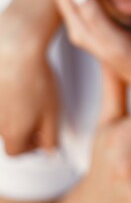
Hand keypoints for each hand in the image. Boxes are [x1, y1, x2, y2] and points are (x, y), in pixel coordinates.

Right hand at [0, 9, 58, 154]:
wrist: (14, 50)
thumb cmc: (36, 80)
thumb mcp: (53, 113)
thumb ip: (51, 138)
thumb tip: (49, 153)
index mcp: (13, 133)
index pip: (17, 151)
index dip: (31, 144)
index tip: (42, 131)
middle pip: (8, 134)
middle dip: (23, 126)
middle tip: (38, 108)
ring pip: (3, 116)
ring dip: (15, 109)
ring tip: (28, 91)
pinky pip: (1, 101)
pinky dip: (7, 97)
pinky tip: (17, 83)